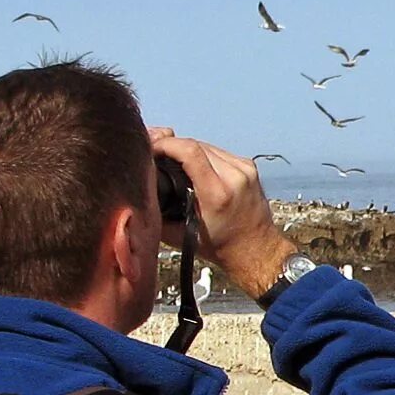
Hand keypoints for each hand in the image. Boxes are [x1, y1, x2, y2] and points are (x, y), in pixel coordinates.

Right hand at [148, 128, 298, 300]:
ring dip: (188, 150)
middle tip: (157, 154)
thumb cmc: (220, 246)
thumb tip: (138, 192)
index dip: (166, 144)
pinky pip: (219, 152)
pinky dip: (204, 155)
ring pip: (207, 145)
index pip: (189, 151)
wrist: (256, 250)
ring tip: (173, 160)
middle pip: (196, 144)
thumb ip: (158, 213)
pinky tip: (194, 165)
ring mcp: (245, 170)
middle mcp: (234, 177)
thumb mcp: (181, 236)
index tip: (151, 148)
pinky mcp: (249, 167)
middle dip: (173, 146)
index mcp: (218, 194)